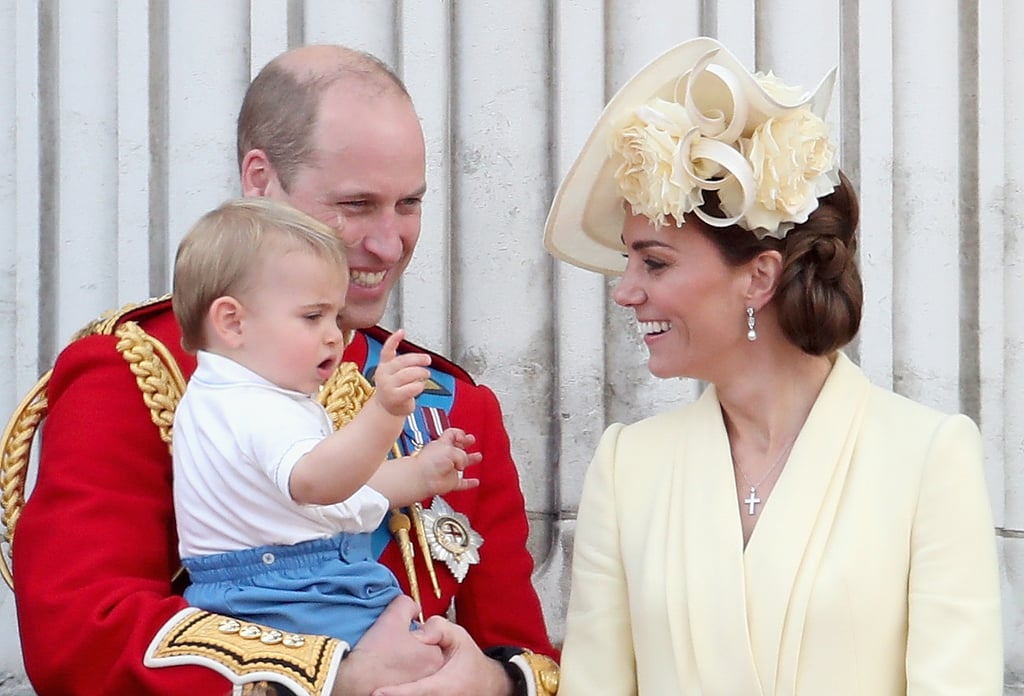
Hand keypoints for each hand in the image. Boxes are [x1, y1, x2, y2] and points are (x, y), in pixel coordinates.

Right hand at [332, 595, 443, 695]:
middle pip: (423, 650)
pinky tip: (382, 670)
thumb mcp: (393, 616)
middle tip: (391, 645)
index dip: (413, 631)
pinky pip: (402, 678)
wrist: (354, 681)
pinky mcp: (403, 693)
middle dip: (410, 645)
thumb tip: (413, 608)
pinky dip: (395, 673)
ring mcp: (417, 687)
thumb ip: (407, 605)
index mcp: (435, 656)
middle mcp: (431, 675)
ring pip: (412, 665)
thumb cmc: (375, 654)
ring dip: (402, 659)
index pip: (430, 636)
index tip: (399, 635)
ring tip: (385, 657)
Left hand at [371, 616, 513, 695]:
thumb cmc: (469, 661)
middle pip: (410, 695)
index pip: (417, 690)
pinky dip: (399, 692)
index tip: (376, 692)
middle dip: (391, 692)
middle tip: (371, 689)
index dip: (395, 693)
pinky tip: (388, 689)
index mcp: (443, 684)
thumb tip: (416, 632)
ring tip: (374, 690)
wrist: (485, 685)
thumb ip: (438, 629)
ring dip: (395, 692)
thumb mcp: (459, 637)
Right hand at [373, 330, 431, 416]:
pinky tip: (420, 386)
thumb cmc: (394, 389)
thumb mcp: (393, 374)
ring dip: (421, 373)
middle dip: (418, 359)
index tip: (402, 331)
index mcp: (383, 366)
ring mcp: (387, 386)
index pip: (387, 350)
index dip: (394, 340)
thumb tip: (422, 357)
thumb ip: (402, 364)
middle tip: (427, 360)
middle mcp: (383, 374)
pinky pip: (412, 387)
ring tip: (426, 374)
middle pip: (403, 361)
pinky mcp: (395, 397)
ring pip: (408, 374)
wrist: (387, 409)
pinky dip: (419, 385)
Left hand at [414, 428, 481, 496]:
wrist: (422, 478)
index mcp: (443, 444)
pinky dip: (469, 483)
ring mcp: (448, 469)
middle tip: (471, 440)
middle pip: (457, 447)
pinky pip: (462, 483)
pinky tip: (475, 482)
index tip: (464, 436)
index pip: (451, 434)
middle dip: (465, 443)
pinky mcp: (450, 482)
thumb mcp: (450, 450)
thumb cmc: (430, 462)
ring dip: (470, 460)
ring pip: (461, 464)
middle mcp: (445, 456)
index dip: (459, 433)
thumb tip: (464, 463)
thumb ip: (461, 454)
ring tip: (478, 457)